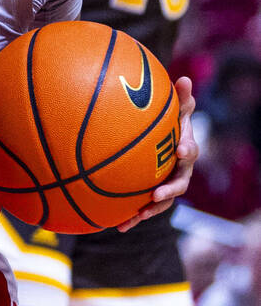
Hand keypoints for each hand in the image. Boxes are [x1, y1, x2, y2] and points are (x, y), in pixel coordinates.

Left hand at [118, 76, 196, 231]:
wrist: (156, 143)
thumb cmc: (165, 124)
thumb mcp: (172, 110)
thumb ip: (178, 98)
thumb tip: (185, 78)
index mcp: (184, 150)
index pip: (189, 151)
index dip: (187, 150)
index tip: (181, 148)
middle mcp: (178, 172)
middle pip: (179, 183)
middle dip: (169, 189)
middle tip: (157, 192)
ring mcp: (164, 186)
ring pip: (161, 202)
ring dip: (151, 210)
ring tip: (138, 215)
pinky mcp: (149, 197)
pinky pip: (141, 209)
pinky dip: (131, 218)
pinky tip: (115, 226)